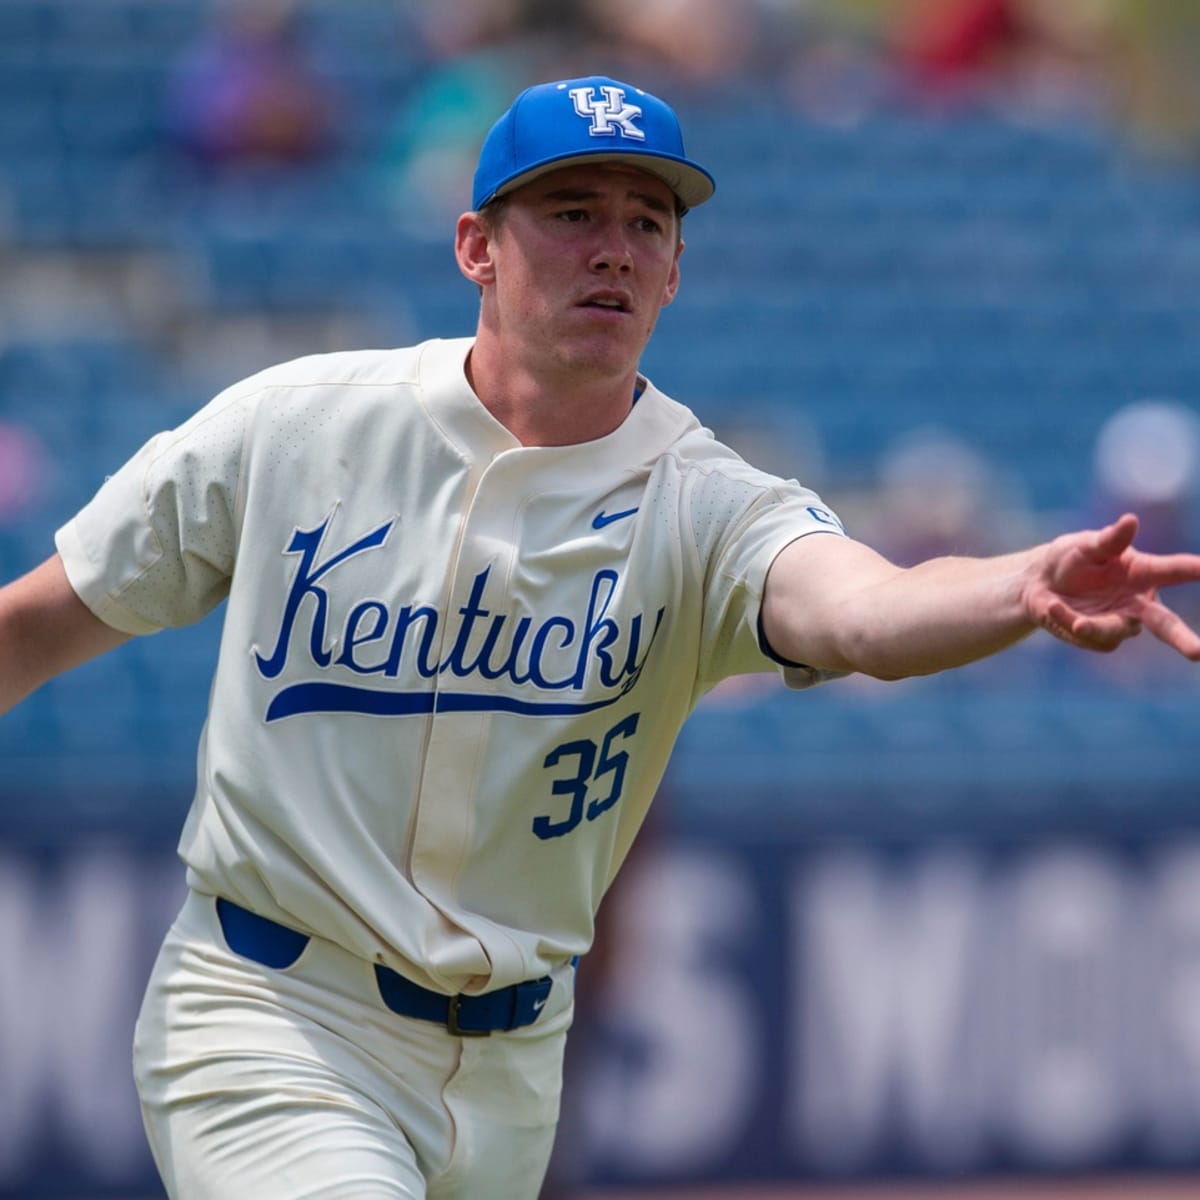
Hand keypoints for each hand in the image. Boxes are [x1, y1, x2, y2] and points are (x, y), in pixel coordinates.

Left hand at [1022, 513, 1199, 658]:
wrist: (1039, 583)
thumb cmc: (1070, 558)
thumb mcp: (1086, 545)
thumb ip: (1109, 540)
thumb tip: (1130, 521)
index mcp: (1142, 573)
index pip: (1171, 571)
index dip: (1192, 570)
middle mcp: (1138, 602)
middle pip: (1166, 625)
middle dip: (1182, 639)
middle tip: (1198, 653)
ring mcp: (1121, 623)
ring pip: (1113, 632)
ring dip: (1086, 623)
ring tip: (1056, 606)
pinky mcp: (1101, 638)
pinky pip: (1087, 636)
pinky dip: (1065, 621)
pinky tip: (1054, 607)